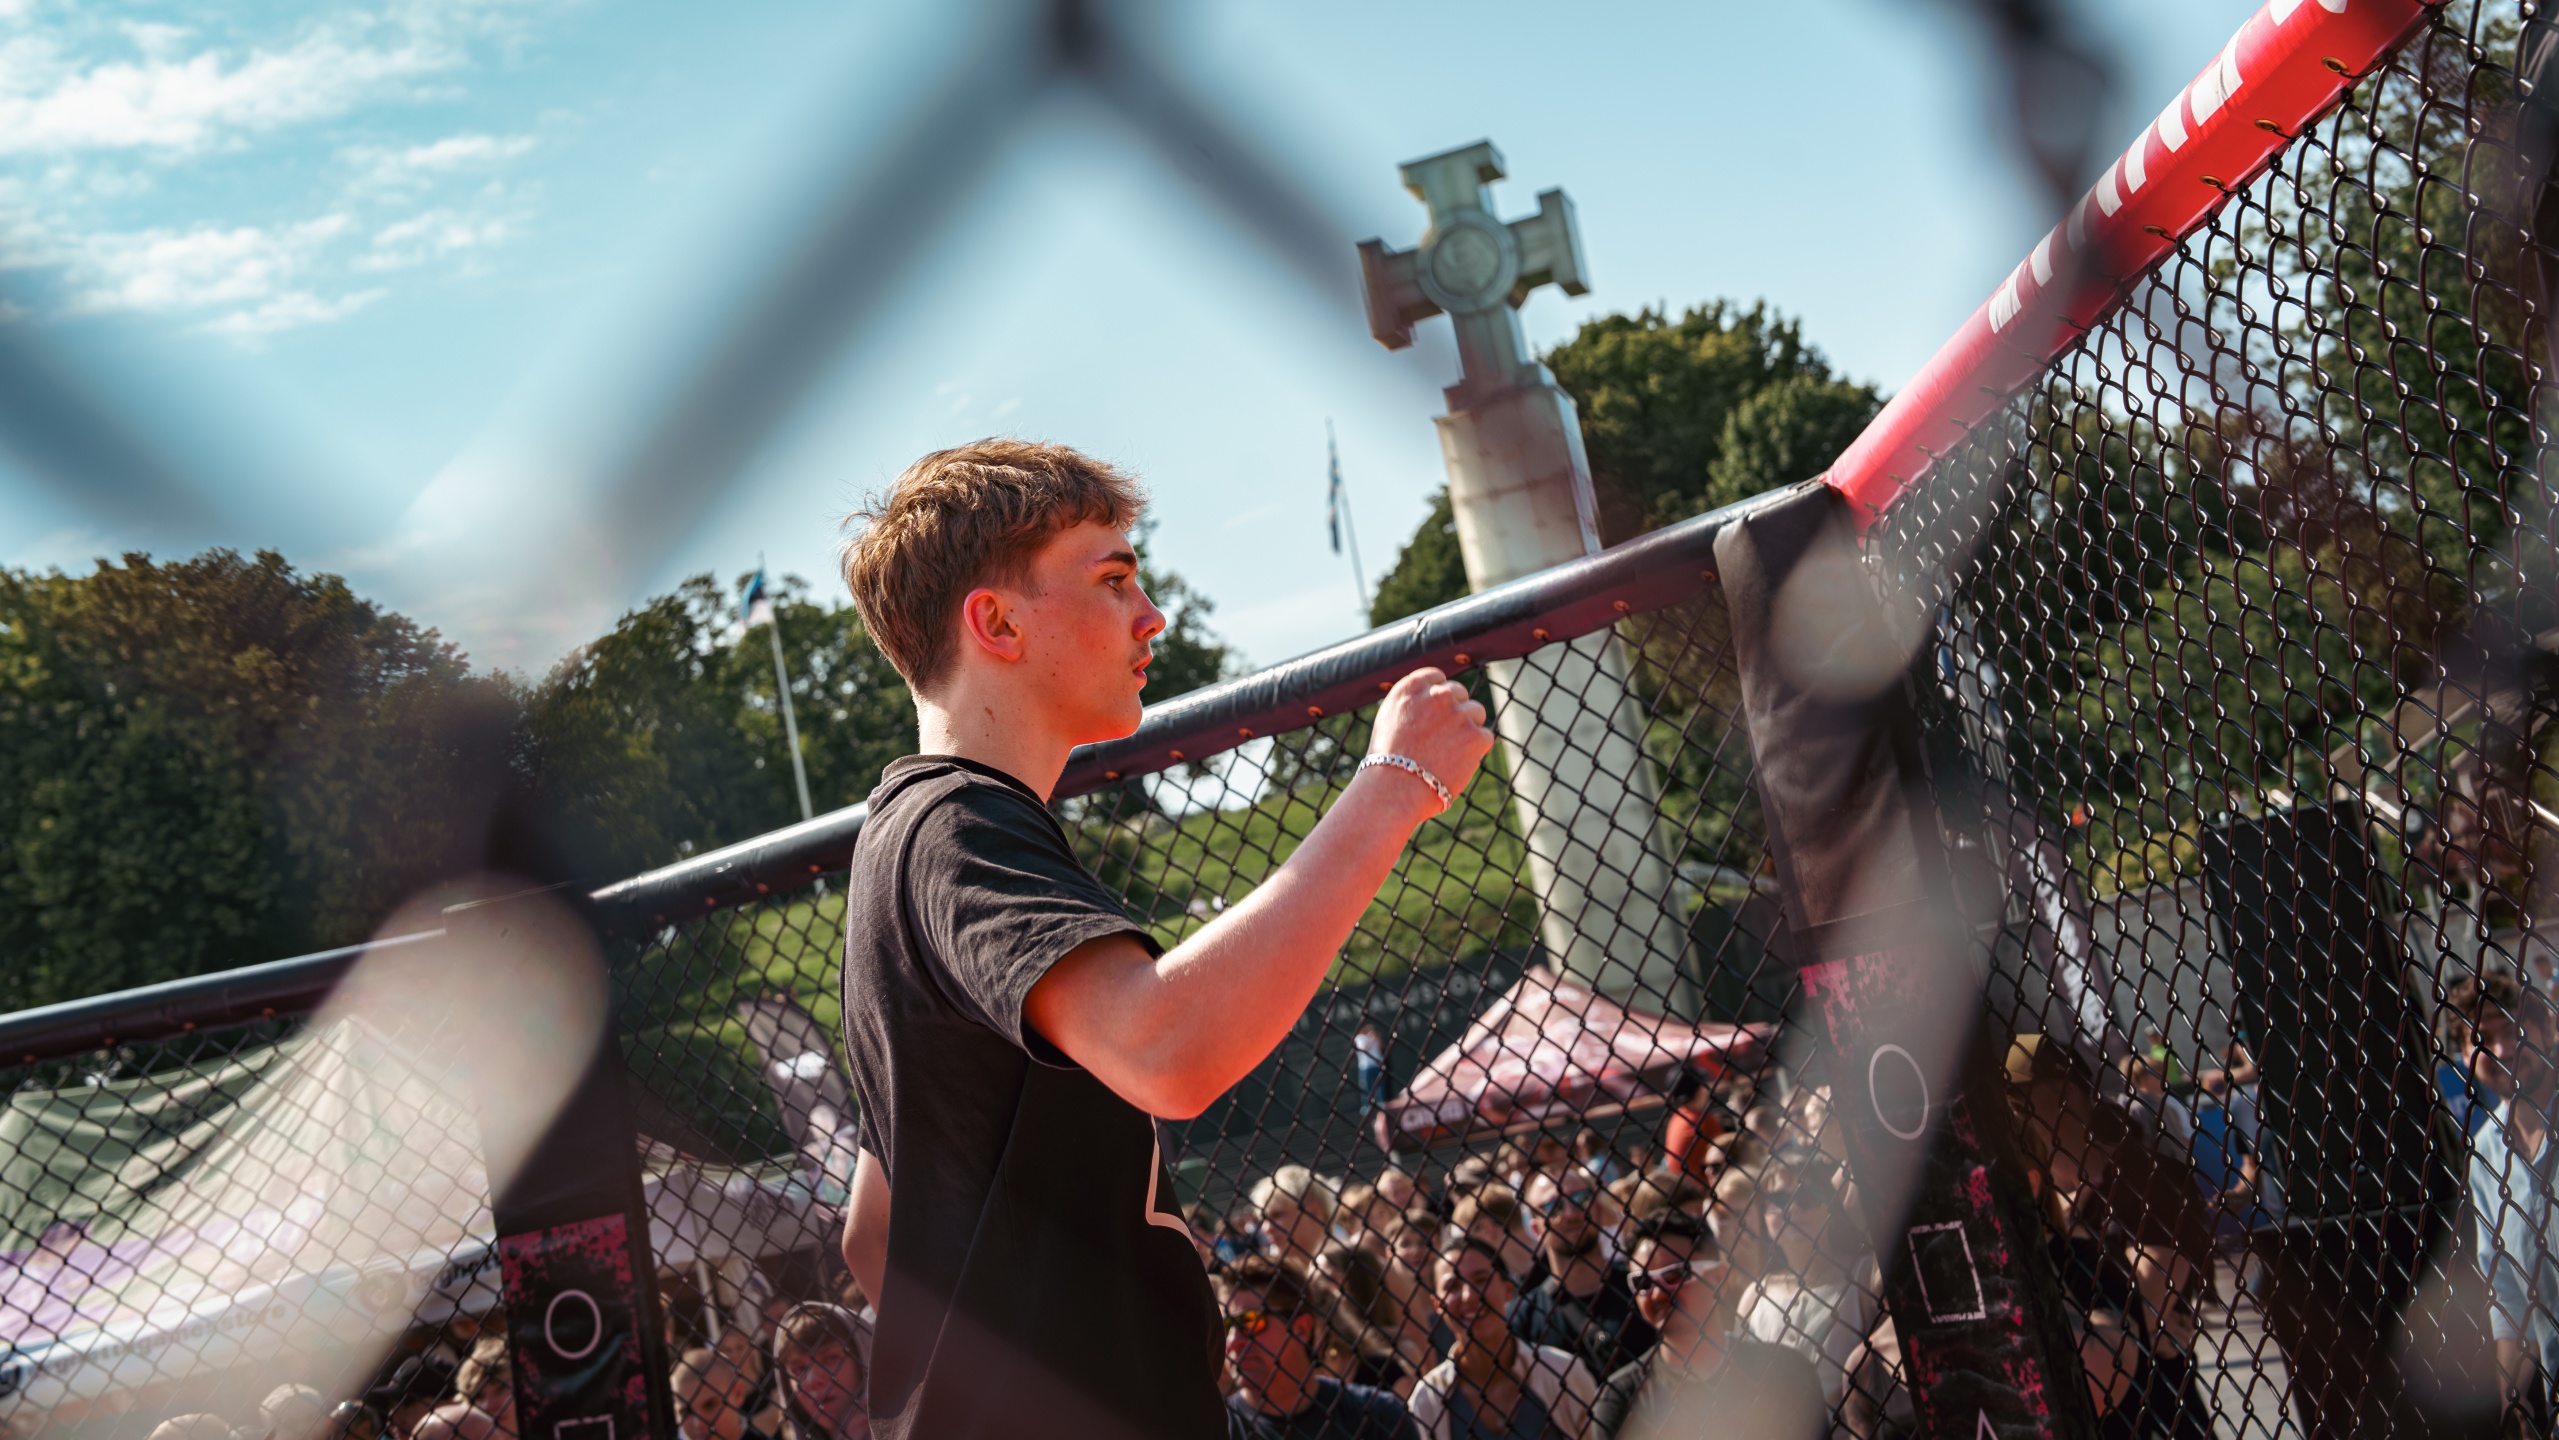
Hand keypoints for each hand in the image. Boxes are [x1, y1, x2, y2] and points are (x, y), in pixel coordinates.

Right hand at [1366, 667, 1494, 812]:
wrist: (1394, 790)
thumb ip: (1413, 704)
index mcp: (1411, 688)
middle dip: (1454, 711)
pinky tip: (1457, 764)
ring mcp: (1458, 714)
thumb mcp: (1390, 721)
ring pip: (1476, 712)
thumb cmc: (1387, 763)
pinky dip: (1475, 751)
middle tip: (1443, 737)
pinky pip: (1484, 737)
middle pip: (1458, 692)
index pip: (1437, 677)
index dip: (1439, 695)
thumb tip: (1434, 698)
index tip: (1436, 711)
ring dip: (1468, 728)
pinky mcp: (1475, 736)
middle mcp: (1436, 695)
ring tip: (1450, 752)